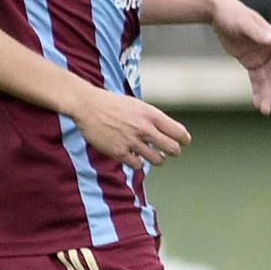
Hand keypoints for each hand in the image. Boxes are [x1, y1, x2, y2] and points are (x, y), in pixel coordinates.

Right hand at [74, 88, 190, 168]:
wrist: (87, 105)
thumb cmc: (114, 104)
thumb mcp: (139, 106)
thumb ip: (155, 119)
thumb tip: (172, 133)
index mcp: (152, 115)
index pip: (180, 133)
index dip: (183, 140)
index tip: (181, 142)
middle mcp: (144, 128)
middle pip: (174, 149)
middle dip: (174, 152)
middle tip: (169, 151)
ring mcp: (132, 141)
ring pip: (158, 160)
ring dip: (157, 158)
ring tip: (151, 154)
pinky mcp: (119, 152)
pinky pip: (138, 165)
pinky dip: (139, 162)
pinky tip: (134, 156)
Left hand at [210, 0, 270, 114]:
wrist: (218, 13)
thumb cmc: (233, 14)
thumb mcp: (244, 22)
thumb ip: (258, 32)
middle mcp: (270, 50)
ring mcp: (261, 57)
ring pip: (268, 80)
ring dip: (268, 95)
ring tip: (265, 111)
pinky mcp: (251, 62)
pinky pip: (256, 80)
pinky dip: (257, 92)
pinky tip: (257, 103)